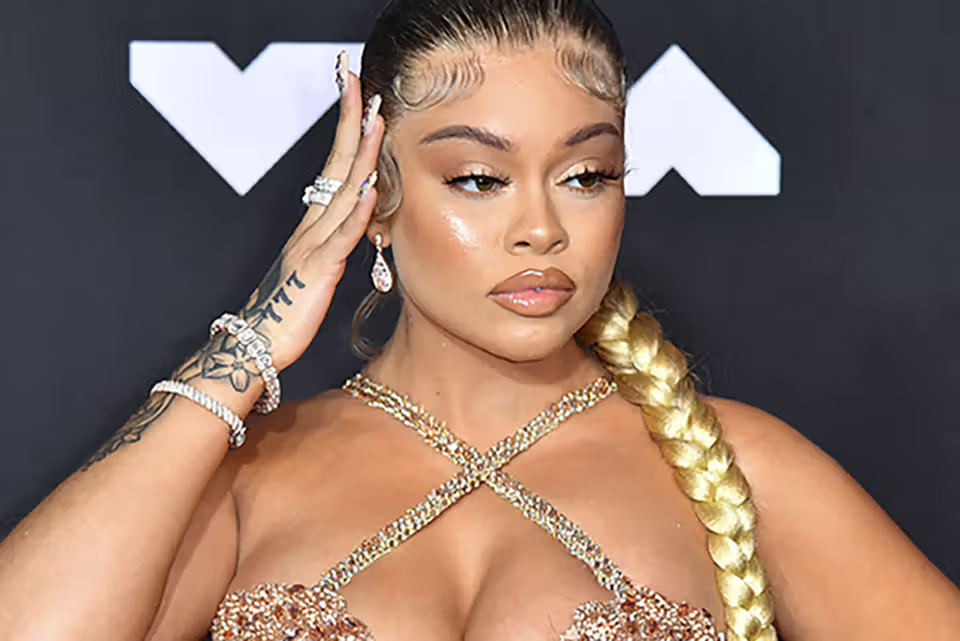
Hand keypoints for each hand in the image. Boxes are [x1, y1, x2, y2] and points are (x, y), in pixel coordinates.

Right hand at [231, 54, 383, 374]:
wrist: (255, 346)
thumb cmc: (287, 313)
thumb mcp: (316, 270)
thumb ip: (335, 243)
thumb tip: (359, 222)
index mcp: (312, 226)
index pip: (333, 167)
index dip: (346, 130)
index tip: (358, 95)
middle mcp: (310, 227)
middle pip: (334, 165)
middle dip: (349, 122)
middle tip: (359, 82)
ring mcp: (312, 246)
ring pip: (340, 193)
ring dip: (360, 155)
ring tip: (375, 119)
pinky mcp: (317, 272)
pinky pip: (339, 238)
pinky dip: (356, 213)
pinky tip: (371, 189)